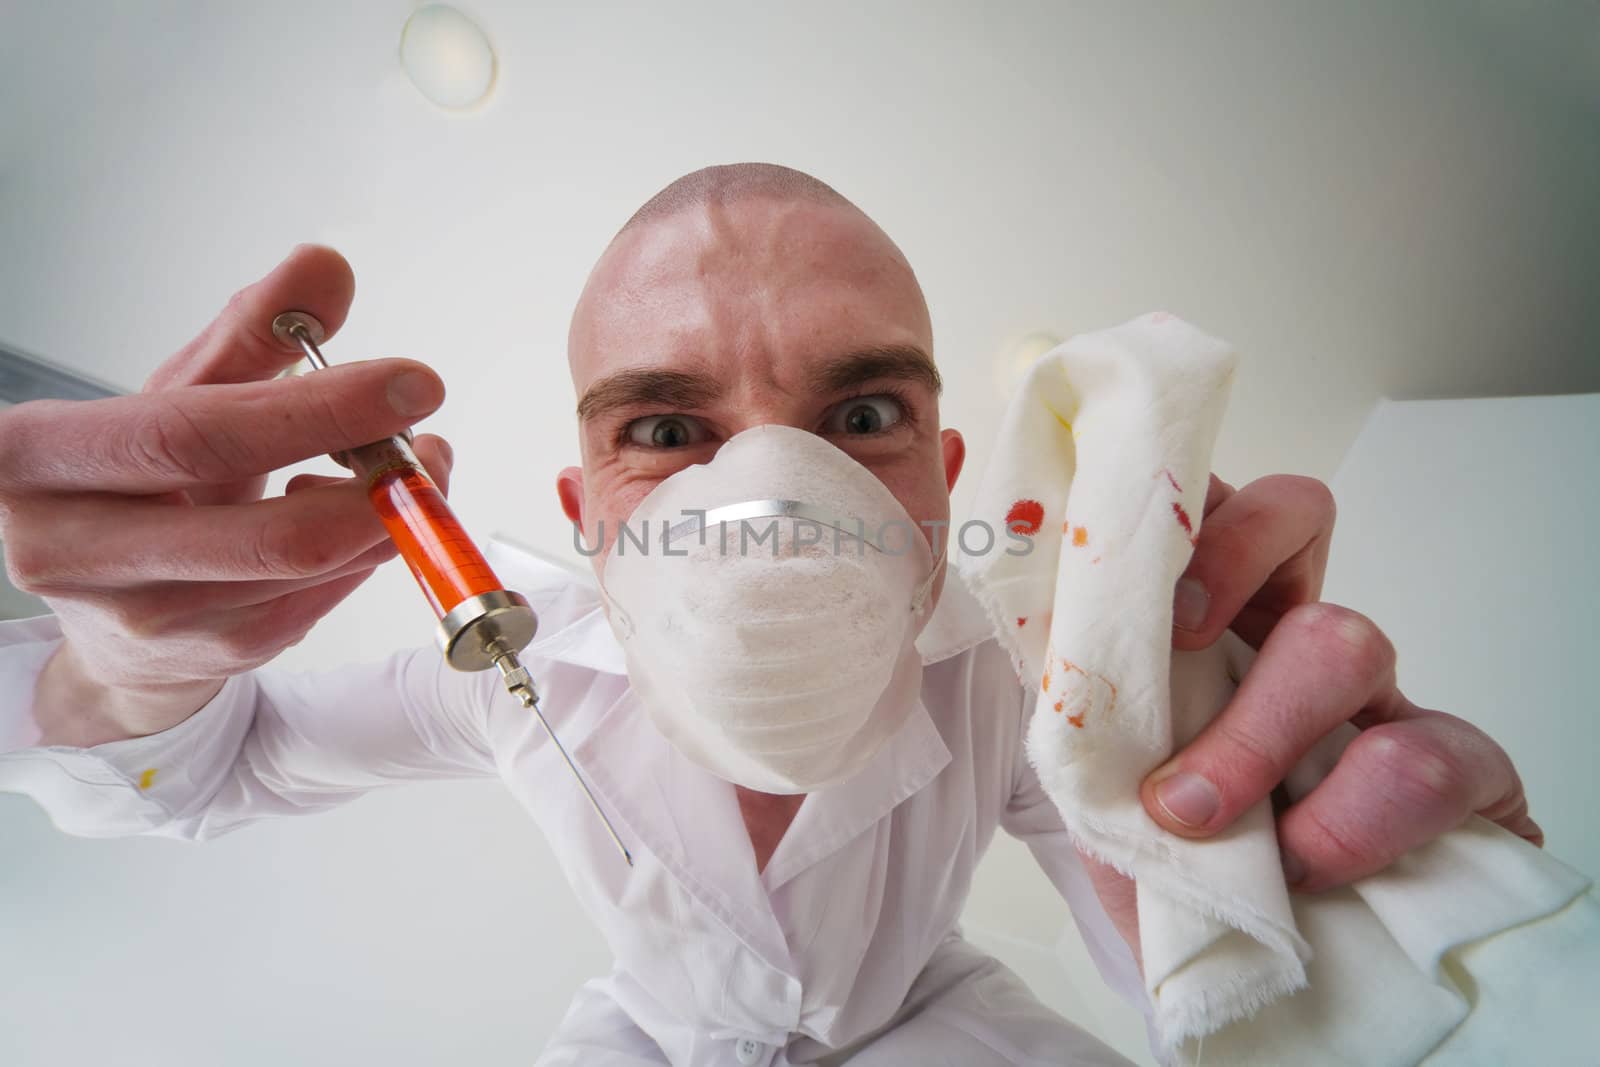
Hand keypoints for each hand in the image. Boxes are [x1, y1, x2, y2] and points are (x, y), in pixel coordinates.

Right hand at [0, 245, 453, 744]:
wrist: (104, 611)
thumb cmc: (137, 482)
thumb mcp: (176, 397)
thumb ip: (251, 334)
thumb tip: (325, 268)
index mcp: (38, 461)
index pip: (196, 435)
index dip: (316, 409)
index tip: (407, 383)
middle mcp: (74, 552)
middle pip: (266, 527)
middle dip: (373, 479)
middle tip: (430, 437)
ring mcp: (145, 620)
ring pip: (307, 566)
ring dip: (383, 513)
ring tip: (404, 466)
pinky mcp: (209, 657)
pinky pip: (320, 598)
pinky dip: (363, 550)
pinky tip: (360, 516)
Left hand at [1080, 474, 1537, 963]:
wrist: (1234, 982)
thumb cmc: (1164, 865)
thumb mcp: (1089, 771)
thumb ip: (1061, 682)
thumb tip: (1004, 566)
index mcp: (1211, 617)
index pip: (1214, 495)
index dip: (1182, 499)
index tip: (1129, 568)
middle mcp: (1297, 637)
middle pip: (1292, 517)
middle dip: (1221, 576)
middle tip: (1167, 656)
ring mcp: (1381, 698)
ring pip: (1349, 635)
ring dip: (1257, 732)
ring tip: (1195, 817)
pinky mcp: (1459, 776)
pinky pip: (1430, 758)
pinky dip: (1351, 818)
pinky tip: (1305, 870)